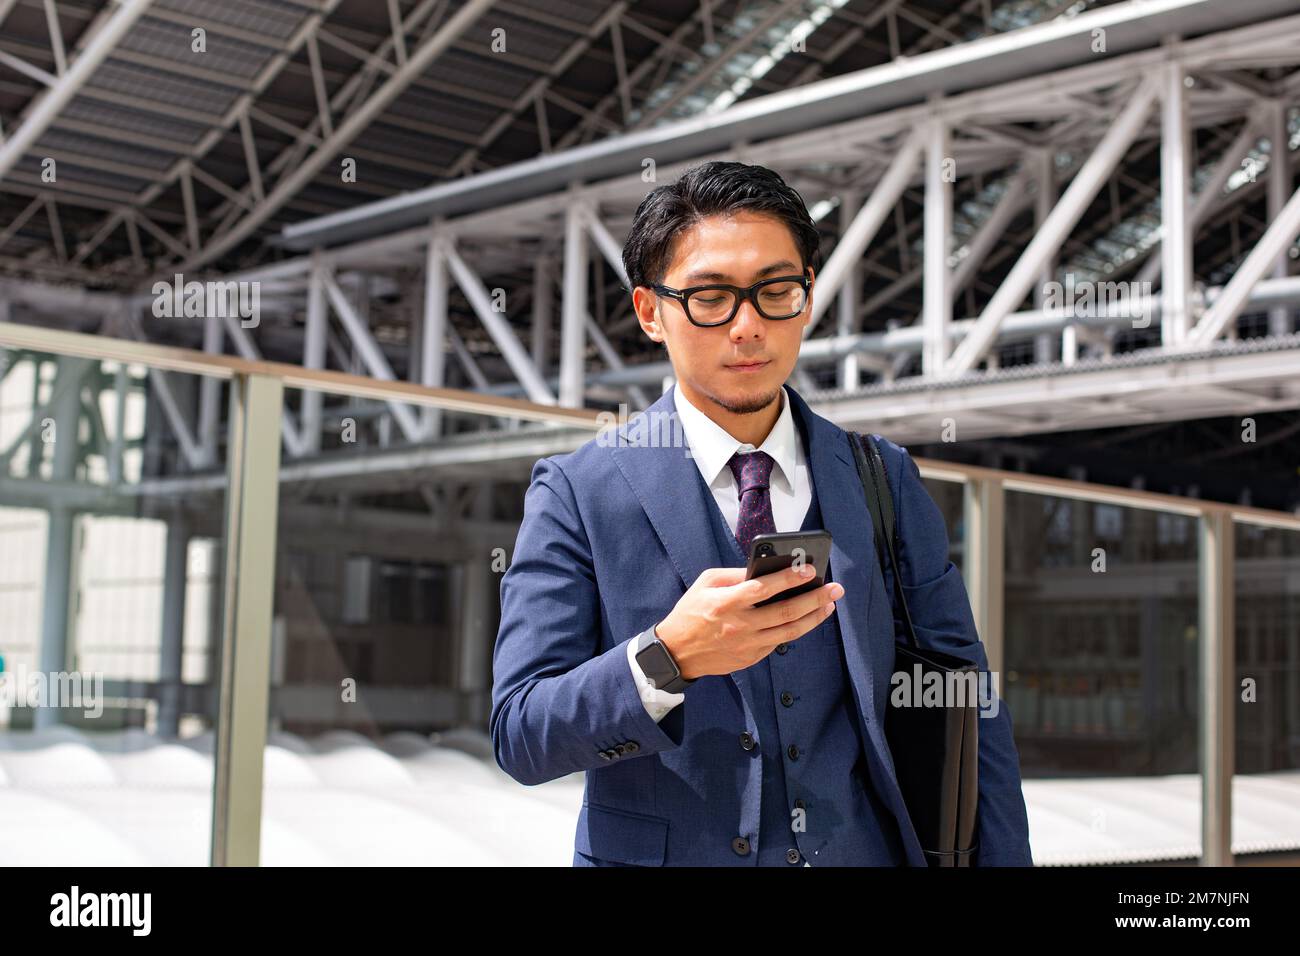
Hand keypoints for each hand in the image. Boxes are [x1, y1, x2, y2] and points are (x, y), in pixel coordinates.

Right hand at [653, 564, 843, 679]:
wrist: (677, 652)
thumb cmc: (691, 611)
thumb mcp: (706, 583)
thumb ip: (735, 576)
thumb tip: (765, 569)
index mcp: (727, 602)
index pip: (764, 588)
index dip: (789, 578)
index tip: (809, 570)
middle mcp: (740, 625)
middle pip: (785, 612)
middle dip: (814, 599)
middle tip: (835, 589)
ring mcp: (747, 644)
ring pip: (789, 631)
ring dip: (813, 617)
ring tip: (829, 605)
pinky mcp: (751, 657)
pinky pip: (779, 642)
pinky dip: (796, 630)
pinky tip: (808, 619)